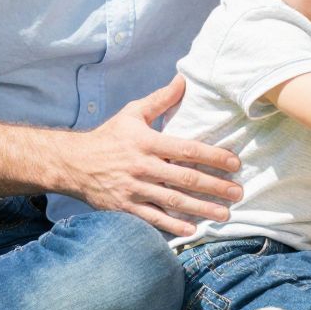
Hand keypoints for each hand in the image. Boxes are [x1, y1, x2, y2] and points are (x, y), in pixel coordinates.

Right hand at [63, 75, 243, 236]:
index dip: (213, 156)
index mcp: (147, 142)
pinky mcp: (125, 207)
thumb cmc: (108, 136)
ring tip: (225, 214)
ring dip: (201, 209)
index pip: (187, 149)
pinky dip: (173, 226)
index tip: (235, 163)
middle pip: (185, 178)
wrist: (72, 163)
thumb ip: (160, 99)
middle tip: (238, 192)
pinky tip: (192, 230)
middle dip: (214, 186)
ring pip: (173, 201)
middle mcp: (142, 166)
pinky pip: (153, 219)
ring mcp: (133, 189)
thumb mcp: (132, 113)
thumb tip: (184, 79)